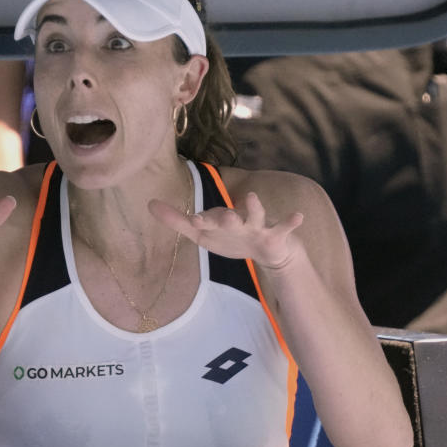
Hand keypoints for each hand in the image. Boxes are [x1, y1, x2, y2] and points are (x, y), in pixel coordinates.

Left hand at [149, 191, 303, 270]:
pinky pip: (284, 228)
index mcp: (219, 221)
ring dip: (254, 208)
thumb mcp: (202, 234)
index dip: (200, 220)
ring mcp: (257, 226)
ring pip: (255, 216)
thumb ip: (177, 221)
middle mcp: (237, 220)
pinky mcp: (275, 235)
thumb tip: (148, 203)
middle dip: (223, 215)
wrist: (267, 250)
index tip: (192, 219)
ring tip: (252, 196)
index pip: (206, 220)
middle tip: (220, 213)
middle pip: (228, 217)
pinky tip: (298, 217)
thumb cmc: (230, 238)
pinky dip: (291, 222)